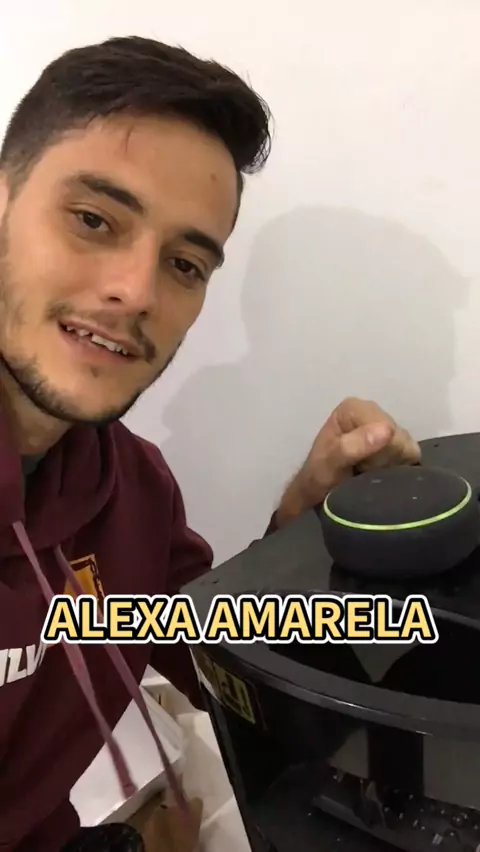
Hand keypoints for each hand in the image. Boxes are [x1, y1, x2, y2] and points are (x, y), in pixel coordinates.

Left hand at [275, 397, 419, 526]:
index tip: (360, 465)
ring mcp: (385, 426)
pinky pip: (411, 456)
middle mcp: (373, 411)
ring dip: (391, 466)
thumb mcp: (330, 462)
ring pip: (407, 448)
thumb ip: (353, 446)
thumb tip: (386, 430)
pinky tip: (380, 473)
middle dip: (385, 459)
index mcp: (355, 408)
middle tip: (363, 470)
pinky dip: (398, 468)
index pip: (388, 428)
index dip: (379, 452)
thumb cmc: (319, 477)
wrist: (318, 494)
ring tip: (369, 472)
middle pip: (400, 437)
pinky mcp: (395, 442)